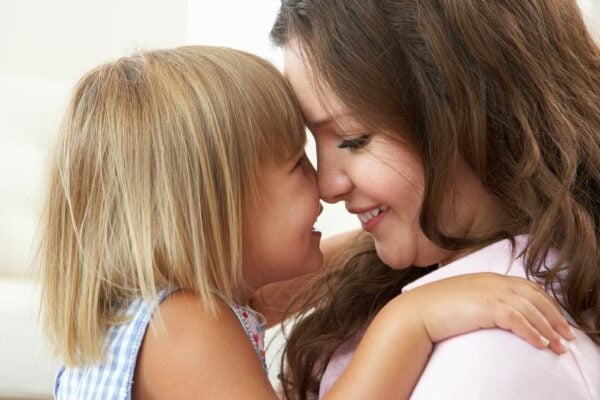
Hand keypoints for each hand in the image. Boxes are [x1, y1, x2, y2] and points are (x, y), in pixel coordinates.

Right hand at [397, 272, 574, 354]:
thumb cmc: (435, 308)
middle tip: (567, 336)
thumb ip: (481, 298)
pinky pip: (518, 320)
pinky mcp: (486, 307)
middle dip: (555, 317)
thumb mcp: (463, 298)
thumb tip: (492, 312)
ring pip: (531, 310)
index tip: (556, 319)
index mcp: (489, 277)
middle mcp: (493, 281)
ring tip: (558, 346)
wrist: (416, 312)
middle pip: (535, 297)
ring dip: (548, 329)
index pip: (528, 287)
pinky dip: (532, 332)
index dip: (547, 303)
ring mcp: (490, 292)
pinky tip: (540, 344)